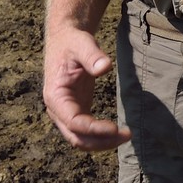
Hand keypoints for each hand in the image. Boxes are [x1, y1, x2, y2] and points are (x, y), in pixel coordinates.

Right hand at [43, 25, 130, 151]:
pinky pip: (87, 132)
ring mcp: (66, 112)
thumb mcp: (82, 44)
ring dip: (102, 142)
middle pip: (76, 137)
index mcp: (55, 96)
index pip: (73, 122)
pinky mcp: (77, 111)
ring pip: (81, 139)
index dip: (93, 128)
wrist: (66, 40)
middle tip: (127, 135)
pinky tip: (118, 133)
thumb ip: (92, 56)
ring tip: (126, 135)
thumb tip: (105, 67)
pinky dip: (101, 136)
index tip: (114, 128)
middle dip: (100, 141)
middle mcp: (58, 110)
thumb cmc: (73, 42)